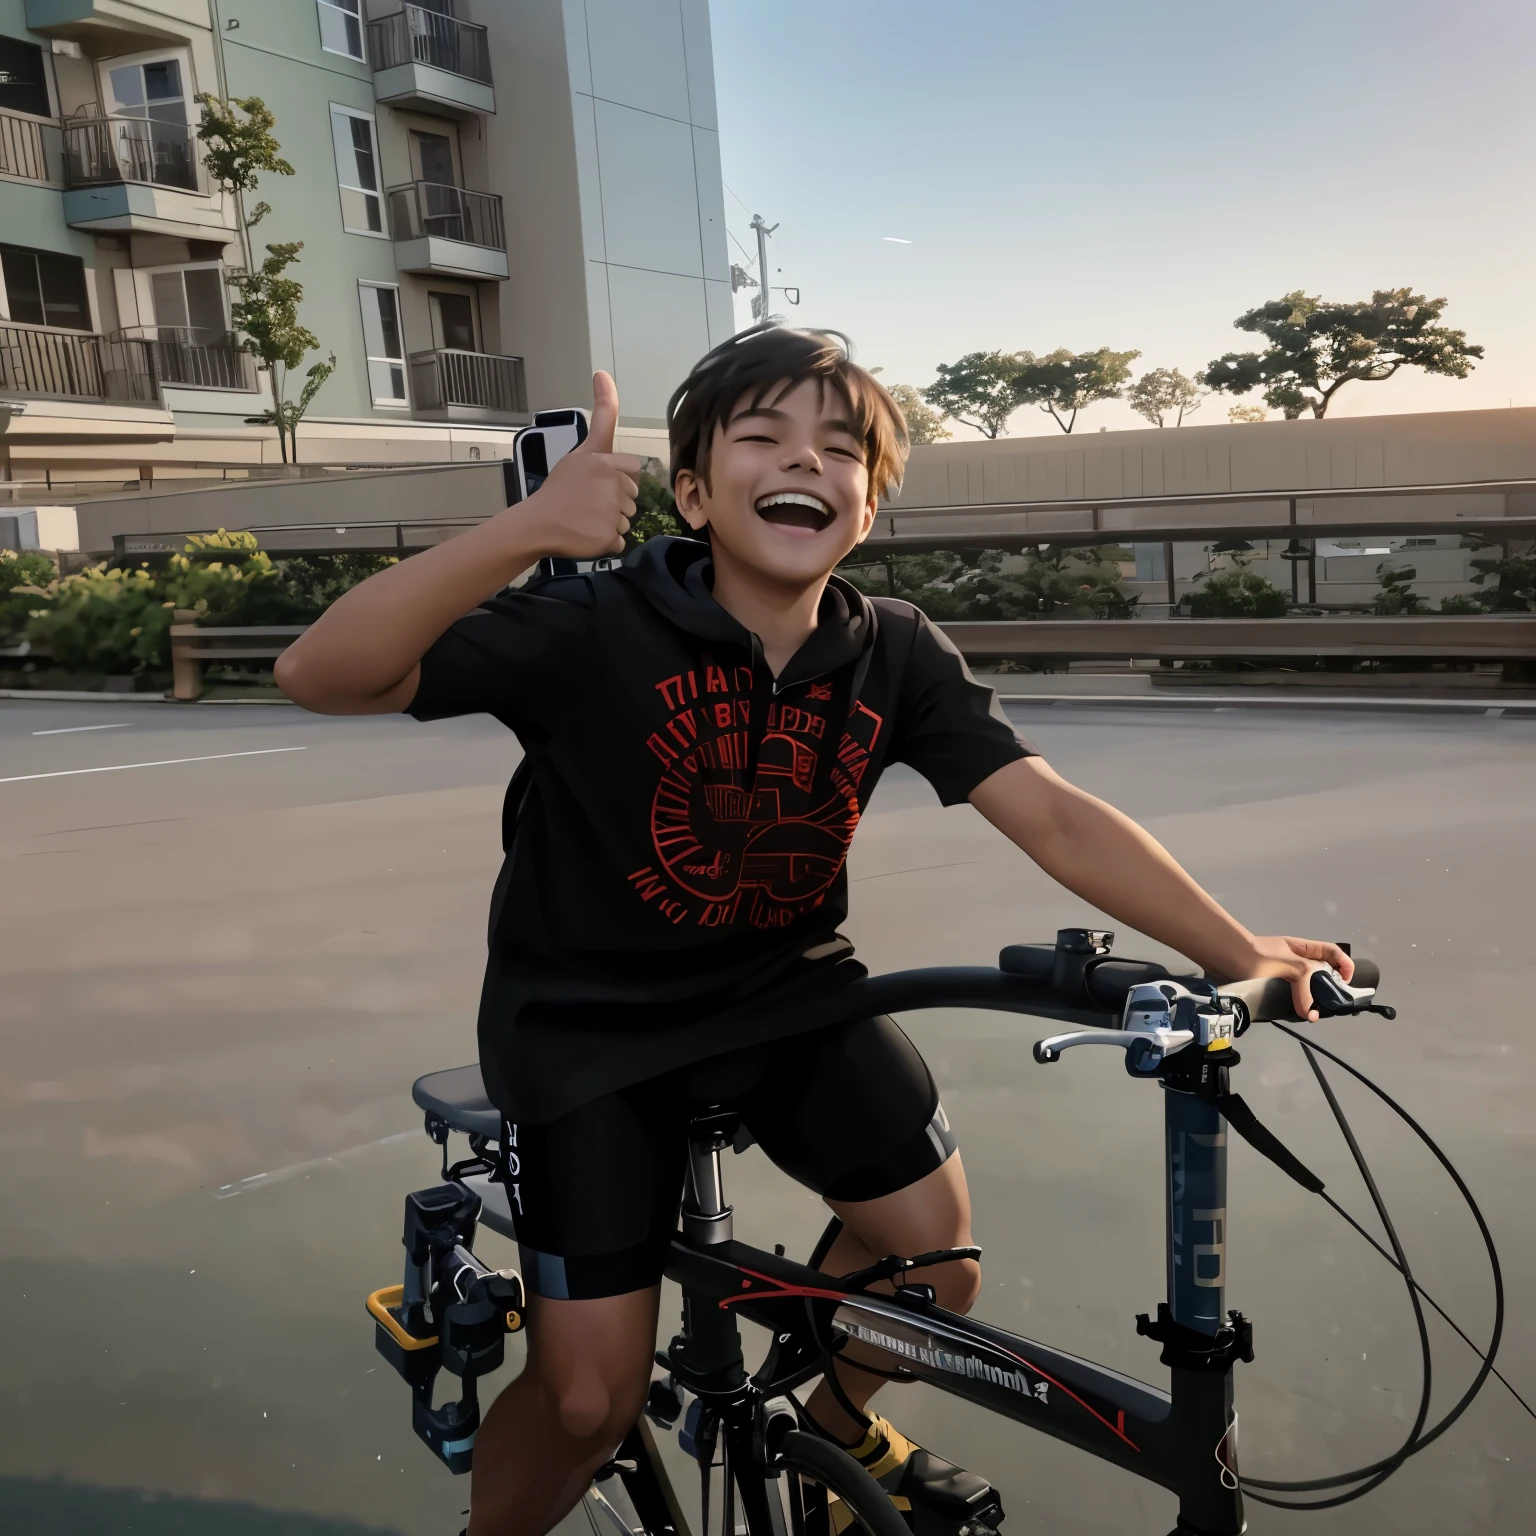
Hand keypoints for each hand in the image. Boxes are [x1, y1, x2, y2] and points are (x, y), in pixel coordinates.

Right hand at [513, 372, 642, 558]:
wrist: (536, 523)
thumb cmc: (559, 487)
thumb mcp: (581, 449)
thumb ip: (603, 415)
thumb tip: (604, 371)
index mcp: (606, 462)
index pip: (632, 470)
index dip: (617, 478)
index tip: (594, 484)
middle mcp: (612, 486)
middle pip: (633, 495)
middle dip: (616, 500)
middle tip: (587, 503)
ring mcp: (611, 513)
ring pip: (628, 518)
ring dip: (611, 521)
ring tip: (585, 518)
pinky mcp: (609, 537)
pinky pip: (620, 540)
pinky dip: (606, 541)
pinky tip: (587, 534)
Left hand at [1237, 936, 1355, 1021]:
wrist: (1219, 956)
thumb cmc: (1254, 955)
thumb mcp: (1287, 964)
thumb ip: (1304, 983)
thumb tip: (1310, 1012)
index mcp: (1301, 949)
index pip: (1331, 952)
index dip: (1344, 964)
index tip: (1346, 982)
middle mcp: (1293, 961)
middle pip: (1320, 974)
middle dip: (1328, 989)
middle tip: (1328, 1007)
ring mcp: (1280, 974)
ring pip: (1303, 989)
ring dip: (1310, 1001)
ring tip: (1312, 1015)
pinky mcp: (1267, 987)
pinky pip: (1287, 997)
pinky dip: (1294, 1006)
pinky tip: (1295, 1015)